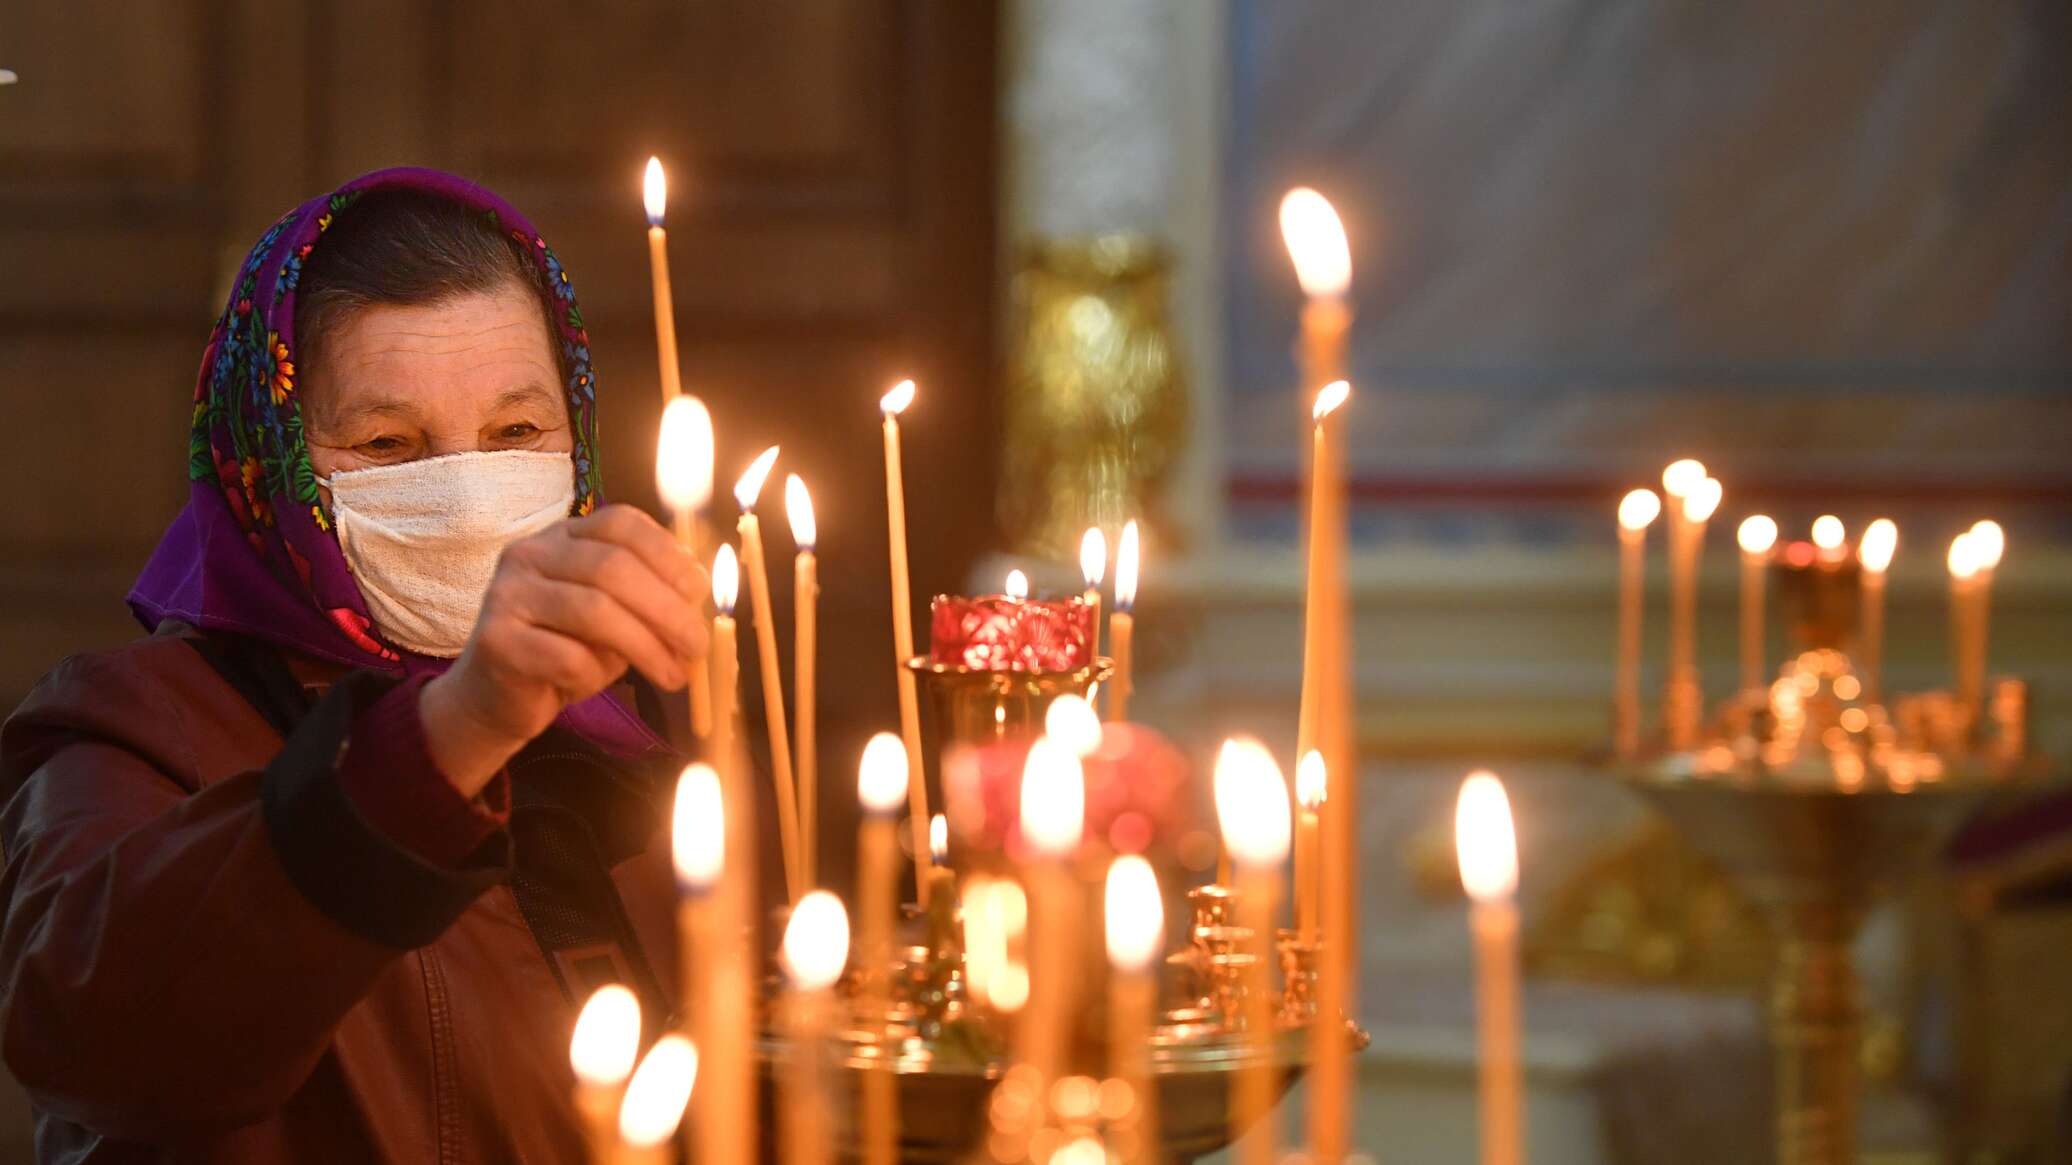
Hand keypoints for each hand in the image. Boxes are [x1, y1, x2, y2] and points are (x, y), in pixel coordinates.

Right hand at [420, 504, 706, 796]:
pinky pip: (566, 656)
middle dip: (667, 609)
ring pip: (594, 611)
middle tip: (697, 646)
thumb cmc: (564, 651)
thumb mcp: (614, 618)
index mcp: (562, 537)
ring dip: (646, 647)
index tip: (699, 592)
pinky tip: (599, 684)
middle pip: (613, 568)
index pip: (621, 523)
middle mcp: (530, 554)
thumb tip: (700, 586)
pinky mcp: (496, 642)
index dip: (667, 554)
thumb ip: (648, 596)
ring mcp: (507, 594)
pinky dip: (595, 675)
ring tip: (673, 675)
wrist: (495, 699)